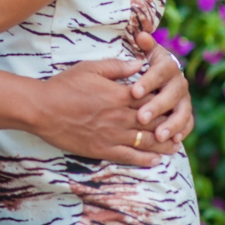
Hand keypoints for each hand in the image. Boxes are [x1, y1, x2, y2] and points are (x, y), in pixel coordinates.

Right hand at [32, 58, 181, 166]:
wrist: (42, 109)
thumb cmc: (63, 86)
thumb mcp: (89, 68)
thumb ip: (116, 66)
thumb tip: (139, 63)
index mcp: (119, 95)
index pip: (151, 99)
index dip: (164, 101)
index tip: (173, 102)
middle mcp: (120, 116)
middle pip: (154, 121)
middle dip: (170, 124)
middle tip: (182, 127)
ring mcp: (112, 134)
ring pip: (146, 141)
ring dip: (164, 144)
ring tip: (175, 146)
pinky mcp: (102, 149)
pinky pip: (130, 156)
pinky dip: (146, 159)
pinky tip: (156, 160)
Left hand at [129, 30, 194, 143]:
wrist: (157, 77)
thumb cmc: (141, 64)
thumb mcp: (142, 53)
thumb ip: (143, 45)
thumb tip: (141, 34)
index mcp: (167, 64)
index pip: (160, 71)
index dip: (148, 81)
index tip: (133, 91)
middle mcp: (179, 81)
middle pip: (171, 94)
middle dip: (157, 106)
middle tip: (141, 117)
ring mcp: (185, 98)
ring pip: (182, 111)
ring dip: (171, 124)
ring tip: (158, 136)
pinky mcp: (186, 113)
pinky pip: (188, 124)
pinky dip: (182, 132)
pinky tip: (172, 142)